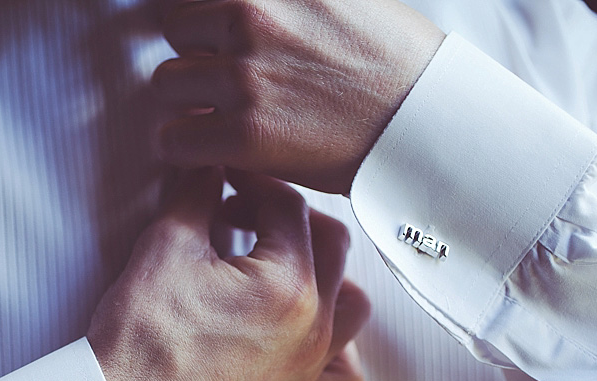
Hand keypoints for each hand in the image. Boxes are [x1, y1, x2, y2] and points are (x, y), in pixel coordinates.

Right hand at [87, 168, 370, 380]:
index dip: (255, 182)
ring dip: (326, 273)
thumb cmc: (140, 345)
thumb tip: (210, 171)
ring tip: (283, 265)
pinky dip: (339, 347)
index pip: (289, 206)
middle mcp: (312, 329)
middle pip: (330, 245)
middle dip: (289, 217)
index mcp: (288, 285)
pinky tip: (308, 333)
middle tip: (246, 213)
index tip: (231, 181)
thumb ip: (197, 195)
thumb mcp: (165, 246)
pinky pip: (344, 374)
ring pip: (352, 305)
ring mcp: (307, 370)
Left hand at [153, 0, 444, 193]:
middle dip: (198, 56)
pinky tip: (218, 151)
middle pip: (176, 29)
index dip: (206, 20)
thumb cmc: (394, 62)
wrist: (428, 122)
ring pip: (167, 83)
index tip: (215, 40)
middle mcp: (251, 14)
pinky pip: (173, 140)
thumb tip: (234, 12)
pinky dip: (188, 149)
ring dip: (190, 102)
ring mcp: (244, 74)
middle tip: (230, 82)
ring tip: (227, 117)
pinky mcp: (244, 134)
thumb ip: (280, 3)